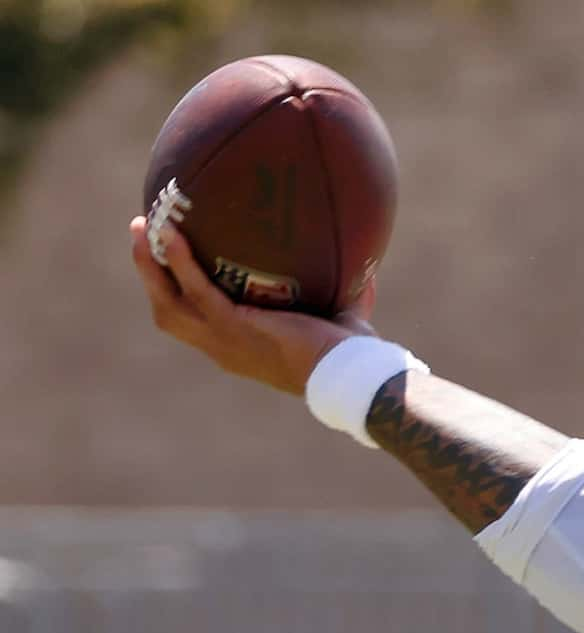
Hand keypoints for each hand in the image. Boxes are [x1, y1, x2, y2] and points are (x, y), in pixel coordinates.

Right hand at [129, 215, 370, 396]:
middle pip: (169, 313)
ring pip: (169, 303)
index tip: (171, 266)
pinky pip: (196, 290)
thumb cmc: (353, 355)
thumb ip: (343, 296)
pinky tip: (169, 233)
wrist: (353, 377)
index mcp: (240, 350)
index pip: (197, 323)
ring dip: (150, 266)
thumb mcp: (339, 321)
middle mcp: (224, 349)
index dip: (179, 296)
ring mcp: (224, 341)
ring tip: (142, 228)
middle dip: (151, 276)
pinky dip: (179, 262)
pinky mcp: (234, 328)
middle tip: (142, 237)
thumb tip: (365, 269)